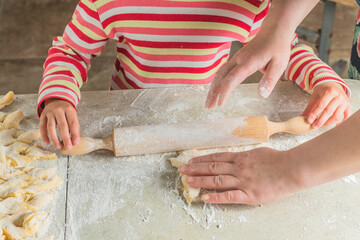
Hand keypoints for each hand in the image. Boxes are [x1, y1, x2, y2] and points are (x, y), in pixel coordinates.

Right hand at [39, 98, 80, 149]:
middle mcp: (59, 110)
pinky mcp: (42, 116)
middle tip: (68, 147)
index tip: (76, 143)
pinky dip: (44, 136)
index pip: (73, 123)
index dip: (74, 134)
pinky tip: (47, 143)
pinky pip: (42, 127)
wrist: (56, 101)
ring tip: (59, 147)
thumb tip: (76, 142)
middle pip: (62, 125)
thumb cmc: (66, 112)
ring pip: (51, 127)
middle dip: (66, 138)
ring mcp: (49, 113)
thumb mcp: (73, 116)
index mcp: (69, 110)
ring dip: (54, 138)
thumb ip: (75, 128)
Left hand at [179, 148, 299, 204]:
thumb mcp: (258, 152)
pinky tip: (205, 197)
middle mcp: (238, 168)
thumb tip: (237, 157)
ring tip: (187, 181)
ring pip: (216, 180)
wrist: (292, 169)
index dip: (201, 159)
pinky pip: (229, 196)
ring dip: (200, 180)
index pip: (216, 157)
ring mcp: (243, 181)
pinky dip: (216, 197)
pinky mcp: (249, 195)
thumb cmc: (278, 160)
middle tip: (181, 170)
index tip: (190, 161)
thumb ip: (245, 156)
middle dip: (195, 168)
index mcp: (240, 157)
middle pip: (212, 167)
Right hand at [205, 29, 291, 107]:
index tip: (220, 104)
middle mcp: (239, 60)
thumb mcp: (279, 64)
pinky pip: (223, 71)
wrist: (274, 30)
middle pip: (221, 76)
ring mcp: (236, 58)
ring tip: (209, 101)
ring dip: (212, 87)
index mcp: (248, 62)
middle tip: (208, 106)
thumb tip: (261, 95)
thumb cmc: (277, 47)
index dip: (225, 92)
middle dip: (213, 92)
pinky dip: (217, 81)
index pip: (232, 79)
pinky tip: (214, 89)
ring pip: (219, 73)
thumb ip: (270, 80)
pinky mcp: (236, 59)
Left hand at [302, 82, 350, 128]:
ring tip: (321, 125)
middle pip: (329, 111)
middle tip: (314, 126)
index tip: (309, 121)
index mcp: (330, 91)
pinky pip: (346, 117)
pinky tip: (334, 125)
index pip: (321, 105)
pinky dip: (341, 123)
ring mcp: (345, 101)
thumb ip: (309, 108)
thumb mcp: (315, 97)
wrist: (333, 85)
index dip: (314, 114)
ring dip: (328, 123)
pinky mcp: (349, 106)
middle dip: (320, 120)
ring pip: (337, 116)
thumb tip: (301, 118)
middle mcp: (339, 96)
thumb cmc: (323, 92)